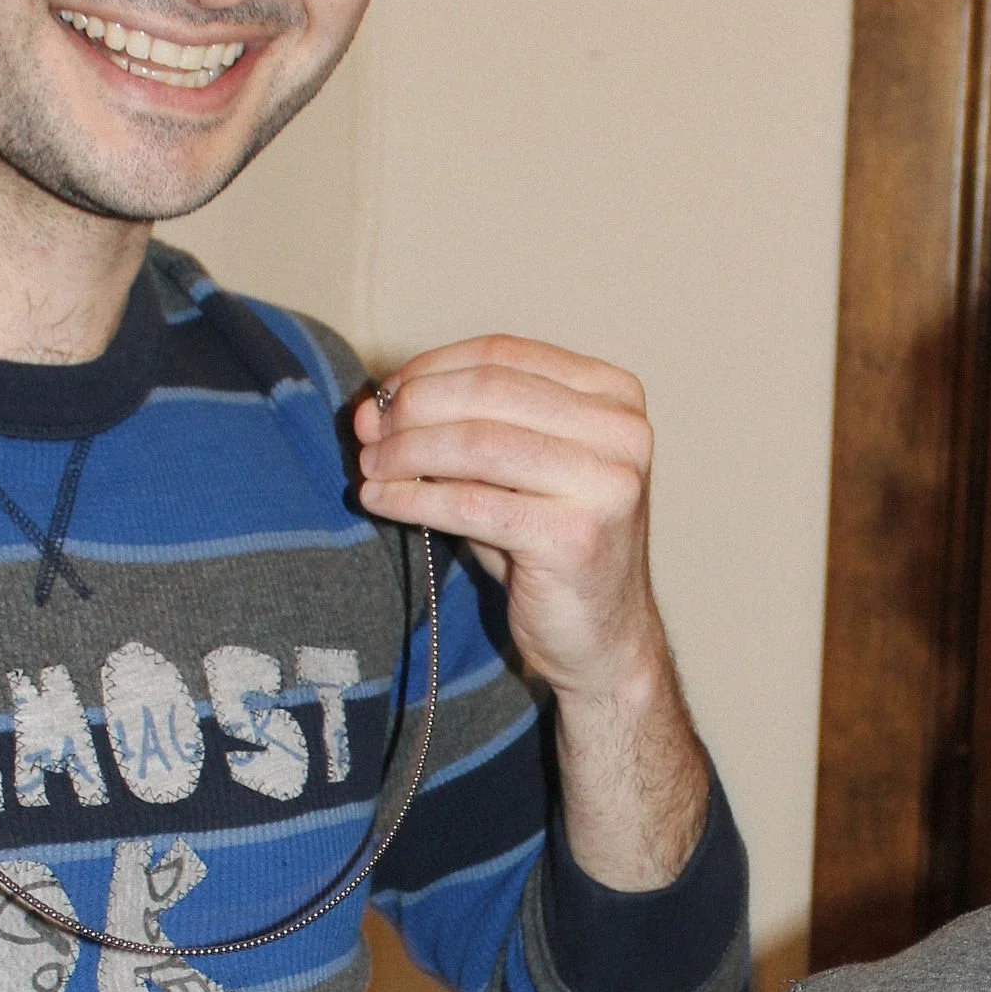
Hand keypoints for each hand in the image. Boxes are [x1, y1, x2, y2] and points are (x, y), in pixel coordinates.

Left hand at [353, 336, 664, 700]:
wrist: (602, 636)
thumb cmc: (552, 544)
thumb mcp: (511, 470)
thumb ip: (458, 428)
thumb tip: (372, 408)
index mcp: (615, 395)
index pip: (504, 355)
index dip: (431, 369)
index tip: (383, 396)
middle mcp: (622, 432)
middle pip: (490, 391)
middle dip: (414, 409)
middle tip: (367, 433)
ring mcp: (607, 485)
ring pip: (478, 443)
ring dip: (408, 452)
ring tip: (370, 468)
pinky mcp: (576, 538)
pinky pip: (472, 505)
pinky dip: (415, 500)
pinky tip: (381, 502)